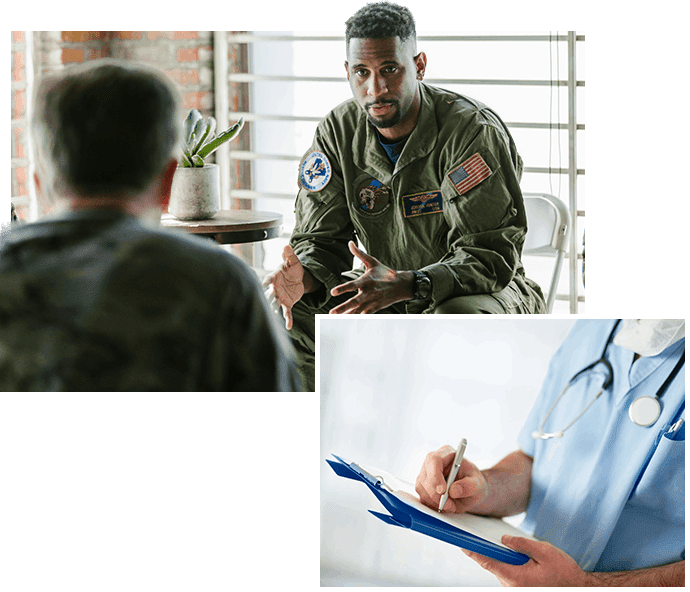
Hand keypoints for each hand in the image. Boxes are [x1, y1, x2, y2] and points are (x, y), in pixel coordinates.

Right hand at [262, 245, 304, 329]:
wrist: (299, 279)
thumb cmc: (293, 269)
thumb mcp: (293, 261)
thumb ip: (289, 255)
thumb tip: (287, 246)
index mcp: (274, 277)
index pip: (268, 279)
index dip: (266, 282)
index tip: (263, 284)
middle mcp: (275, 289)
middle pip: (269, 293)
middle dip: (268, 296)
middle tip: (267, 298)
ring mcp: (280, 298)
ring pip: (275, 304)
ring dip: (274, 309)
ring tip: (273, 314)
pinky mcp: (287, 304)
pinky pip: (287, 313)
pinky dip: (288, 319)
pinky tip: (289, 326)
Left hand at [329, 241, 413, 313]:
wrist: (402, 285)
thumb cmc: (385, 273)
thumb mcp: (372, 262)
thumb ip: (359, 254)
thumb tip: (350, 243)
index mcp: (366, 281)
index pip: (352, 285)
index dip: (342, 289)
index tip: (332, 292)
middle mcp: (368, 293)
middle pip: (354, 302)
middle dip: (342, 308)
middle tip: (331, 312)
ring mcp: (372, 302)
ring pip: (357, 311)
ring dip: (346, 315)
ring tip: (335, 319)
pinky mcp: (374, 308)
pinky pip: (364, 315)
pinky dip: (356, 319)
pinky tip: (346, 322)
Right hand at [415, 445, 488, 513]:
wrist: (471, 491)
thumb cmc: (474, 483)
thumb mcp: (478, 484)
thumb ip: (469, 486)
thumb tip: (453, 490)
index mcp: (446, 453)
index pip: (434, 460)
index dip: (435, 475)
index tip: (442, 490)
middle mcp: (432, 462)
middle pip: (425, 476)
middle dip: (436, 494)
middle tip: (450, 505)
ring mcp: (426, 474)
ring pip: (421, 488)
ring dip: (435, 502)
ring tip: (451, 506)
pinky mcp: (423, 487)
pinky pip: (422, 498)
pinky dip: (433, 505)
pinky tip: (445, 506)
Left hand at [463, 536, 592, 586]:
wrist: (578, 589)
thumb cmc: (563, 573)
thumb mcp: (544, 552)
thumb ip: (522, 544)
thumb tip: (503, 538)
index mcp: (515, 576)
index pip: (487, 562)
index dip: (473, 551)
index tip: (461, 542)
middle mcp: (512, 585)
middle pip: (493, 564)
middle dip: (488, 550)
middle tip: (476, 533)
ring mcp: (515, 588)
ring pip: (501, 568)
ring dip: (500, 556)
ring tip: (497, 541)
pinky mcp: (520, 587)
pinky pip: (509, 572)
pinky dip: (508, 562)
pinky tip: (511, 553)